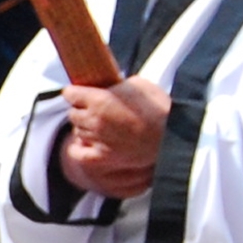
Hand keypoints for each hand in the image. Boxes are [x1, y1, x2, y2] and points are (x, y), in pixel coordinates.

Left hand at [61, 74, 171, 201]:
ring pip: (77, 131)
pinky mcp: (104, 157)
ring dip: (84, 127)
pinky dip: (79, 148)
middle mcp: (94, 120)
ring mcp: (97, 140)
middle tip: (94, 109)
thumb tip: (108, 87)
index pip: (70, 94)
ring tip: (98, 125)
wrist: (172, 135)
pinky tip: (86, 143)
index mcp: (99, 100)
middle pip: (73, 113)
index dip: (75, 92)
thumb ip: (115, 85)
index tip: (79, 92)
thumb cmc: (159, 107)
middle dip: (81, 109)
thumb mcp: (137, 84)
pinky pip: (78, 154)